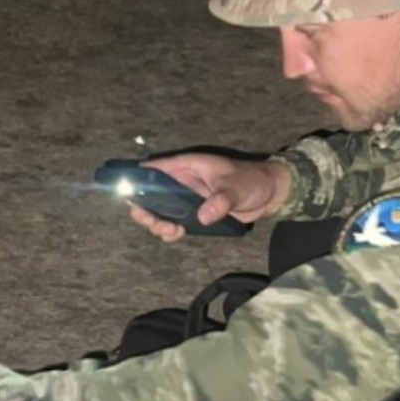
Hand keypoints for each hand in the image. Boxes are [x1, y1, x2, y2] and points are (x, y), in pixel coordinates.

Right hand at [126, 153, 290, 242]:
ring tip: (172, 231)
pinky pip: (171, 222)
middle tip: (157, 224)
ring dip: (156, 224)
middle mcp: (180, 181)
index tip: (129, 197)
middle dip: (145, 211)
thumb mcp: (238, 187)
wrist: (270, 195)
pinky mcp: (192, 214)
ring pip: (157, 211)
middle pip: (147, 195)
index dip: (135, 180)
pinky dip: (168, 231)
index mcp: (186, 166)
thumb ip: (221, 200)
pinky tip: (177, 234)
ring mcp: (185, 199)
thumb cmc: (253, 181)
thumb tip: (203, 216)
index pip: (152, 168)